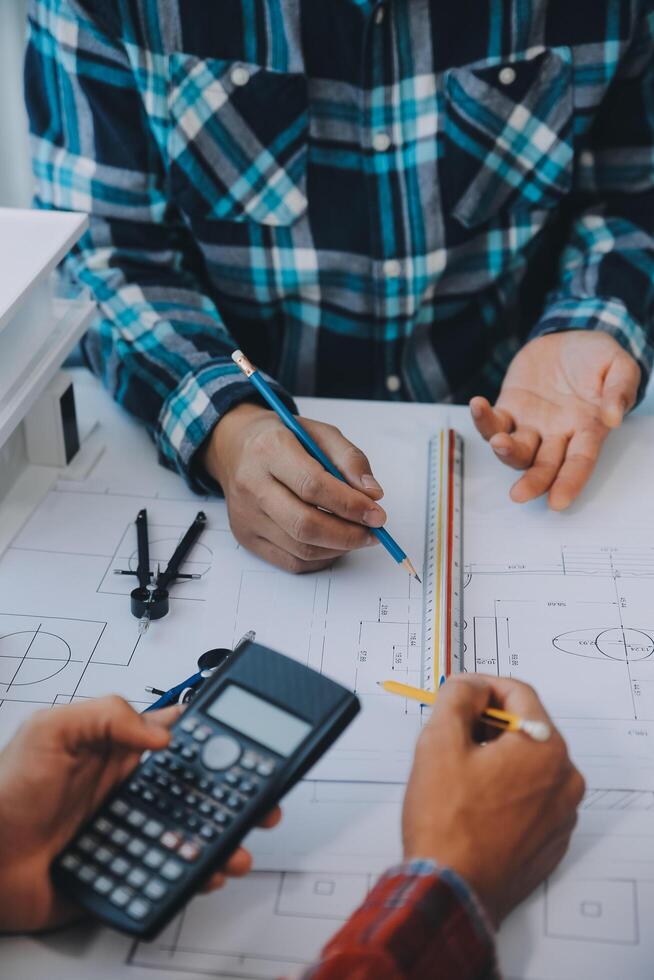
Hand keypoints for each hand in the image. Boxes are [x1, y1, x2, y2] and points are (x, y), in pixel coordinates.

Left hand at [0, 697, 280, 932]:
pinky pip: (172, 870)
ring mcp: (133, 829)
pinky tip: (208, 869)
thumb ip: (106, 717)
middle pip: (198, 786)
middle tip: (262, 796)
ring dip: (224, 834)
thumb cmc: (7, 792)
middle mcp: (132, 788)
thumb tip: (160, 732)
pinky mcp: (127, 869)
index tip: (246, 738)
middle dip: (236, 789)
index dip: (215, 734)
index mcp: (120, 749)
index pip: (179, 735)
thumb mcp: (51, 731)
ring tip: (240, 840)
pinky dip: (197, 872)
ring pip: (192, 829)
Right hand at [204, 403, 385, 572]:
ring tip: (356, 535)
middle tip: (373, 533)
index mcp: (270, 450)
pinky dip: (321, 558)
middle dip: (348, 535)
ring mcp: (246, 515)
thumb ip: (350, 460)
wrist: (236, 447)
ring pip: (300, 548)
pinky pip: (291, 562)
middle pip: (304, 524)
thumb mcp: (320, 434)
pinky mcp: (246, 537)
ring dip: (338, 548)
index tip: (377, 514)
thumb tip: (373, 495)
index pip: (313, 486)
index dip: (350, 505)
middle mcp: (251, 484)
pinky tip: (334, 544)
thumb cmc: (283, 439)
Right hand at [402, 675, 584, 925]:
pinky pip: (531, 798)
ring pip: (528, 764)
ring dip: (497, 757)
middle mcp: (564, 779)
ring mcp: (561, 814)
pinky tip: (474, 803)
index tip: (459, 692)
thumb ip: (457, 697)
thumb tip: (470, 686)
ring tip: (459, 774)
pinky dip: (506, 790)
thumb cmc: (447, 823)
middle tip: (452, 733)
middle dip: (488, 724)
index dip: (482, 686)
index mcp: (546, 749)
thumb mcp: (439, 742)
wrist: (451, 891)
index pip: (518, 693)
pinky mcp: (550, 839)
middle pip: (526, 728)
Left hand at [470, 331, 640, 509]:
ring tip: (499, 441)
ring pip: (515, 450)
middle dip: (533, 482)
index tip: (558, 502)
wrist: (570, 338)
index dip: (569, 483)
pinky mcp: (510, 407)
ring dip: (506, 451)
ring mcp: (531, 423)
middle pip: (543, 466)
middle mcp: (557, 434)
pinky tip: (477, 406)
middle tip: (519, 494)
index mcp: (587, 430)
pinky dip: (483, 419)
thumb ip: (620, 390)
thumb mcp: (619, 366)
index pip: (579, 463)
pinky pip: (494, 421)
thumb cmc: (597, 358)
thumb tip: (613, 417)